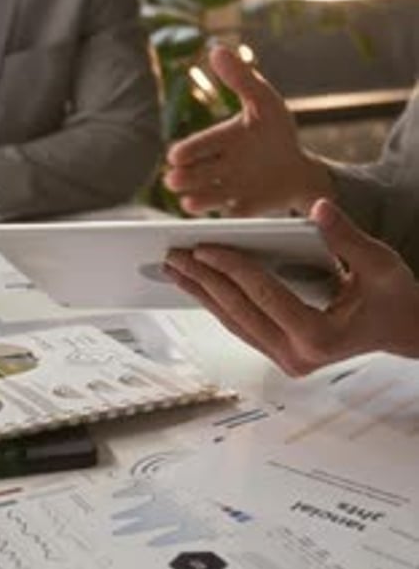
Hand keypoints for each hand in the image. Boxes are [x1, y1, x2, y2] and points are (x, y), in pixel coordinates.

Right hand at [164, 46, 331, 215]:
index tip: (175, 155)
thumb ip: (241, 78)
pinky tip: (224, 214)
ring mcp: (230, 189)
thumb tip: (216, 49)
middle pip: (197, 173)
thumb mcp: (264, 101)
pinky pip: (234, 213)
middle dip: (184, 177)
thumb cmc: (276, 132)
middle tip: (174, 179)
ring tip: (189, 202)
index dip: (187, 151)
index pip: (199, 145)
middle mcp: (219, 166)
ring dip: (198, 199)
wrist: (298, 169)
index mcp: (221, 140)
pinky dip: (228, 214)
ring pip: (209, 195)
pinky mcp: (244, 208)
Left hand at [164, 199, 418, 375]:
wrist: (405, 331)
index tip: (202, 247)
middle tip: (173, 255)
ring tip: (176, 270)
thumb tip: (318, 207)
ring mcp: (289, 361)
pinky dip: (220, 304)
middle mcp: (299, 356)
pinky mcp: (284, 357)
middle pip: (239, 312)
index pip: (264, 295)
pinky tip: (201, 286)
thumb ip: (347, 236)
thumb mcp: (379, 263)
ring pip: (235, 324)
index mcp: (319, 336)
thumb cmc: (394, 296)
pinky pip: (244, 327)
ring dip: (204, 296)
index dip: (232, 268)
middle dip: (204, 282)